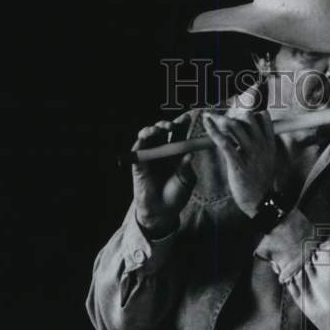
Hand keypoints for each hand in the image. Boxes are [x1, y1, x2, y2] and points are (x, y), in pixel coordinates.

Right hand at [131, 113, 195, 235]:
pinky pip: (138, 147)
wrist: (162, 212)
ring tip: (161, 129)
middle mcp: (163, 151)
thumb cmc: (176, 196)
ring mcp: (150, 155)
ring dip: (154, 129)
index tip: (187, 117)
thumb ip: (187, 168)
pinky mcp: (139, 162)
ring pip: (149, 135)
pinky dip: (143, 139)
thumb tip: (190, 154)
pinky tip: (148, 136)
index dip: (182, 124)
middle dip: (168, 125)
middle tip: (174, 125)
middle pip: (164, 131)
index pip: (179, 134)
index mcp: (176, 153)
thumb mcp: (186, 181)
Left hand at [202, 108, 279, 217]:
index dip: (250, 112)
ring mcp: (250, 154)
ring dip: (220, 119)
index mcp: (269, 144)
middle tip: (222, 118)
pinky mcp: (238, 164)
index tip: (237, 114)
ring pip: (235, 127)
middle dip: (233, 114)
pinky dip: (213, 131)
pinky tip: (206, 124)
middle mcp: (261, 146)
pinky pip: (224, 142)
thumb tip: (249, 134)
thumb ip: (261, 145)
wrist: (260, 201)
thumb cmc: (260, 182)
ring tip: (210, 118)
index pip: (263, 117)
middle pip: (247, 118)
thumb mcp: (267, 160)